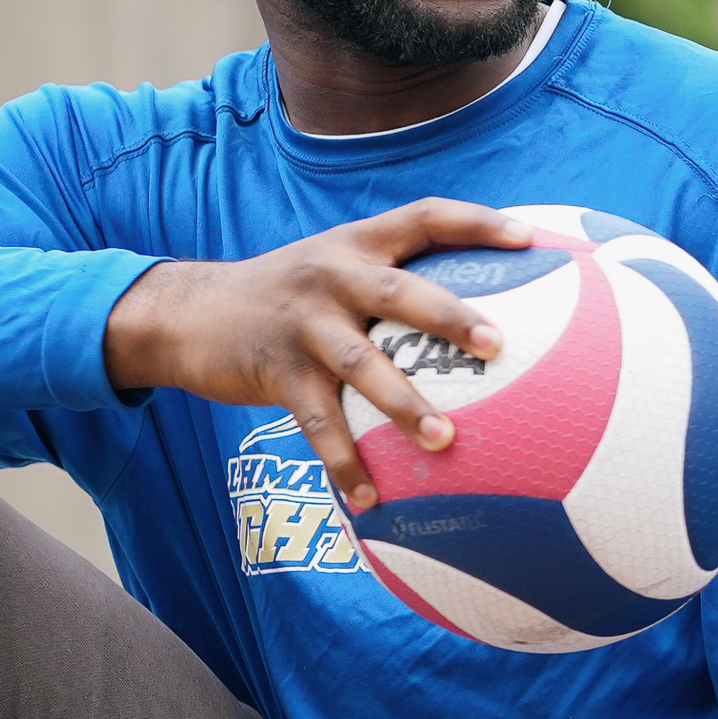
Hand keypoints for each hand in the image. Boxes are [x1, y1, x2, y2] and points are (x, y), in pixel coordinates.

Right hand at [102, 196, 540, 503]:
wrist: (189, 314)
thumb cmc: (288, 297)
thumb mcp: (334, 267)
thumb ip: (394, 281)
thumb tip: (487, 310)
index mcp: (357, 244)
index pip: (424, 217)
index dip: (477, 223)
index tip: (528, 238)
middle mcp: (332, 275)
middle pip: (398, 292)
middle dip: (449, 316)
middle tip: (497, 345)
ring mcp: (303, 324)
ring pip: (360, 364)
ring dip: (404, 404)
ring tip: (446, 440)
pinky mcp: (277, 371)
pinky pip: (319, 424)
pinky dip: (346, 464)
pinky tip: (373, 501)